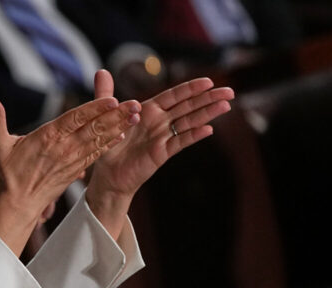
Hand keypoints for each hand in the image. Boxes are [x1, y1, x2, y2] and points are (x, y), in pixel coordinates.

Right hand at [0, 95, 140, 254]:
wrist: (18, 204)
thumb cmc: (8, 174)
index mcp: (47, 137)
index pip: (75, 119)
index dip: (94, 109)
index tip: (111, 99)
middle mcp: (64, 148)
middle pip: (93, 128)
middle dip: (116, 115)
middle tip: (137, 104)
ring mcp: (71, 160)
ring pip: (98, 140)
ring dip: (118, 127)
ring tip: (136, 115)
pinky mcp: (75, 170)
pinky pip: (96, 154)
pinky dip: (109, 144)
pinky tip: (123, 134)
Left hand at [87, 71, 233, 213]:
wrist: (107, 174)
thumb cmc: (108, 145)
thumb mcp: (104, 116)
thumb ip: (105, 93)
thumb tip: (101, 70)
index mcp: (149, 110)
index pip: (174, 96)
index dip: (190, 88)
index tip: (208, 81)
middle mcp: (160, 122)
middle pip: (188, 107)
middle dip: (208, 98)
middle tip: (230, 91)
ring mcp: (163, 137)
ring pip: (189, 122)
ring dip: (208, 114)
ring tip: (226, 105)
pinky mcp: (162, 153)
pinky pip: (180, 142)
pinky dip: (193, 135)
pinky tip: (208, 129)